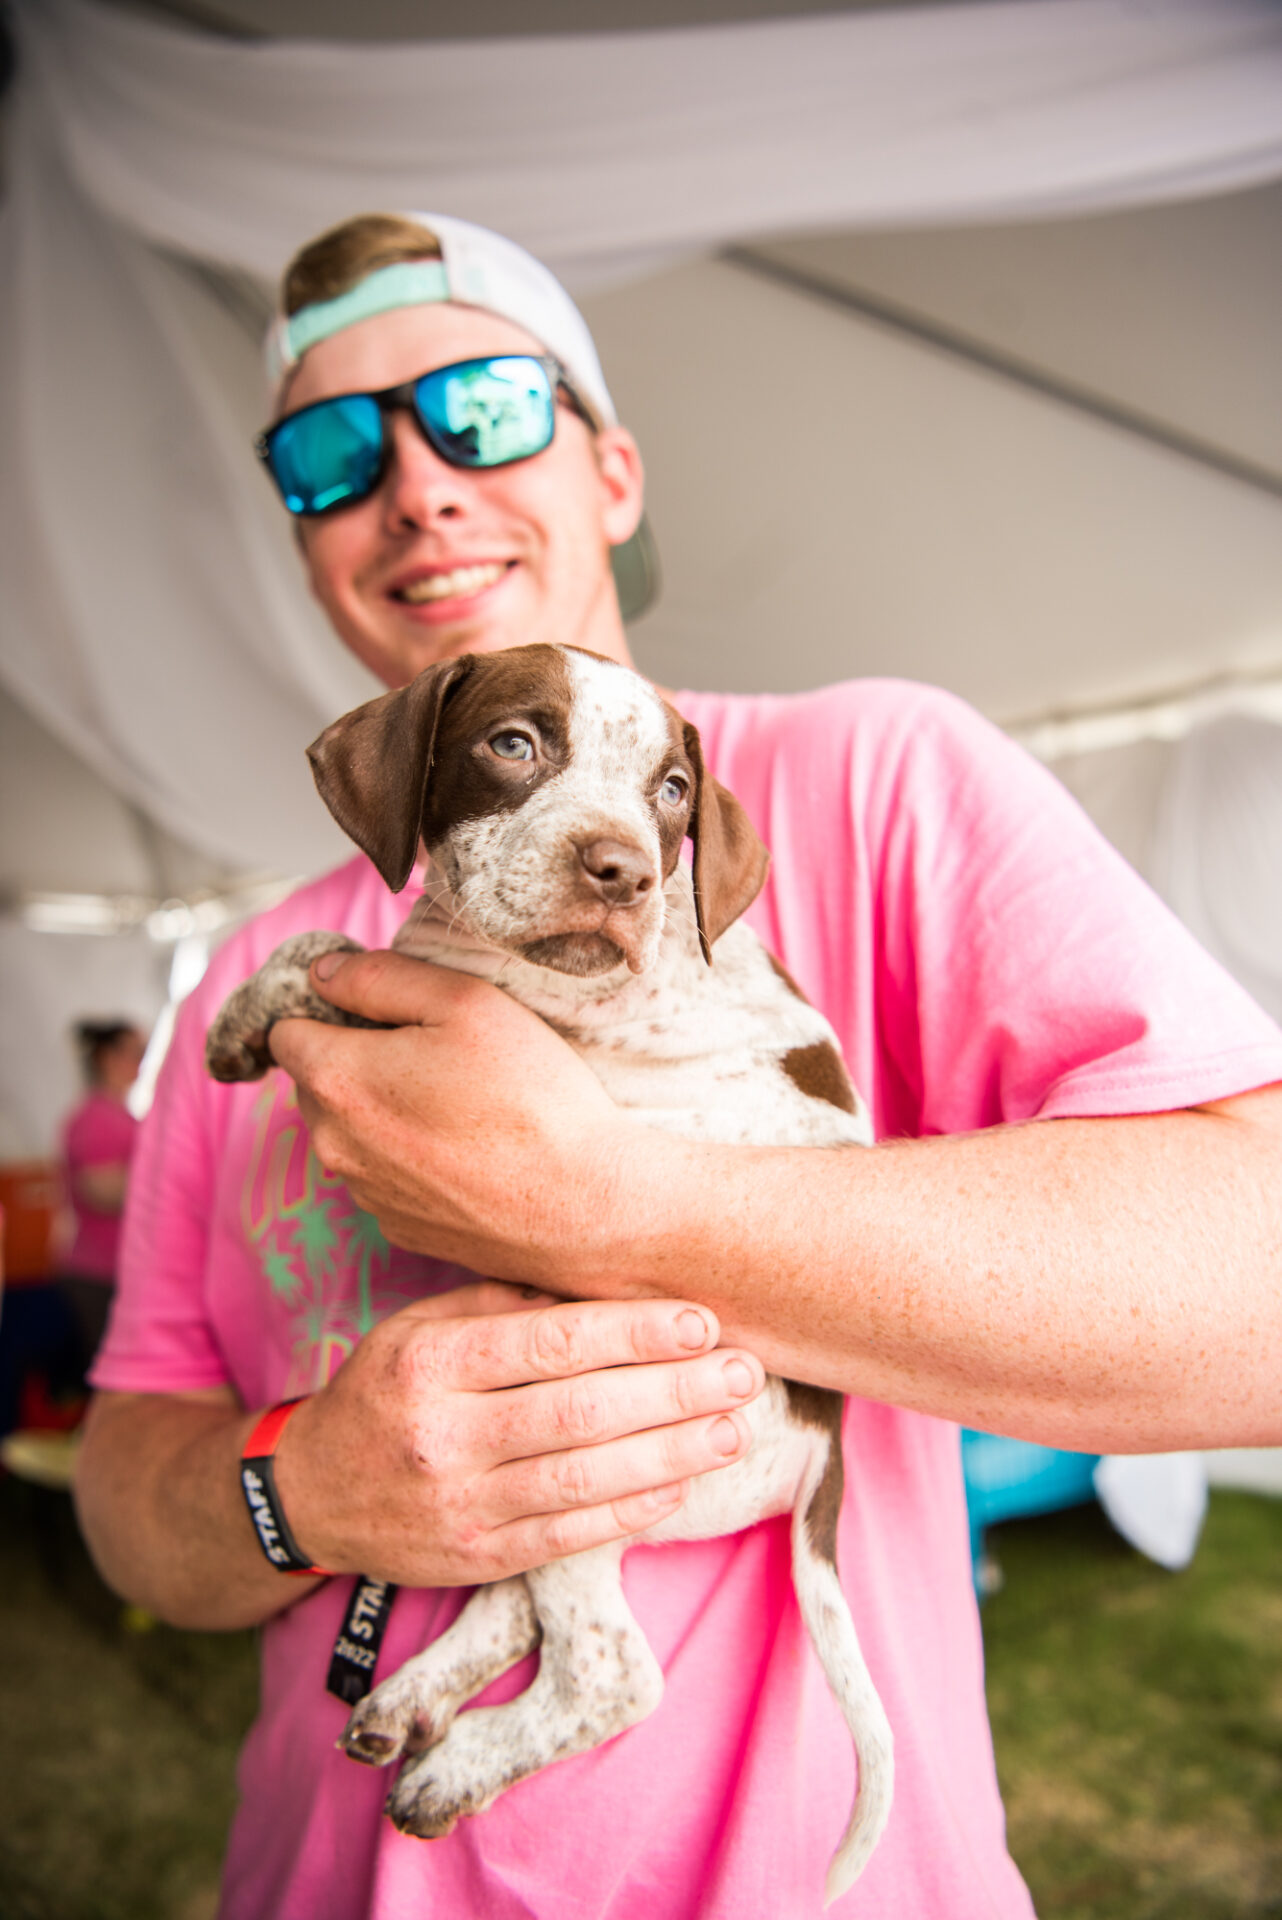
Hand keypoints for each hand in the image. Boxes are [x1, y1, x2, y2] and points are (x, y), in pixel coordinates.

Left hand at [269, 948, 667, 1286]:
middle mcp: (334, 1145)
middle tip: (435, 1052)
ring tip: (460, 1103)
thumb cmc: (531, 1097)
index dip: (327, 1009)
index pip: (284, 1032)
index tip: (378, 1008)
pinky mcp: (399, 1228)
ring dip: (384, 1110)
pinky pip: (384, 1174)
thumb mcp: (465, 1001)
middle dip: (356, 1059)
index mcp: (338, 1080)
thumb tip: (323, 972)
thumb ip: (380, 976)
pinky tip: (467, 1149)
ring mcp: (365, 1194)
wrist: (584, 1207)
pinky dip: (410, 1157)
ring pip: (350, 1131)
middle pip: (316, 1082)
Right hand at [272, 1282, 764, 1584]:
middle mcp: (445, 1435)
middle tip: (744, 1371)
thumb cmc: (383, 1390)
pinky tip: (681, 1481)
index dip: (635, 1332)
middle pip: (582, 1412)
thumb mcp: (418, 1326)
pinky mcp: (479, 1559)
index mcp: (432, 1362)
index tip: (701, 1320)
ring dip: (673, 1453)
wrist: (310, 1493)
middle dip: (675, 1391)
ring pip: (587, 1477)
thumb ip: (502, 1306)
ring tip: (733, 1430)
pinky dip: (633, 1508)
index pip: (552, 1343)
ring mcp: (462, 1505)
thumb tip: (598, 1285)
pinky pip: (571, 1533)